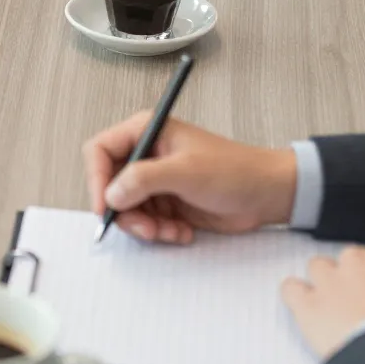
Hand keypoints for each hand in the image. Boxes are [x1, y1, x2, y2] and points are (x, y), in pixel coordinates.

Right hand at [84, 113, 297, 243]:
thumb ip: (143, 179)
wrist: (267, 194)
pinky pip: (146, 222)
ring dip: (145, 226)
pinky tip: (182, 232)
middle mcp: (146, 154)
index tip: (105, 207)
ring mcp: (155, 180)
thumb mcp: (185, 171)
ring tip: (170, 232)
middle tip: (146, 228)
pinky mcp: (166, 202)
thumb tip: (111, 194)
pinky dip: (159, 232)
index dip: (96, 179)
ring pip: (126, 208)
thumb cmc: (234, 171)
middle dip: (125, 211)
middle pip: (109, 185)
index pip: (100, 150)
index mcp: (146, 131)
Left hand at [281, 241, 364, 359]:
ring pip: (319, 270)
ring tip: (339, 312)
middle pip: (351, 262)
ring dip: (326, 286)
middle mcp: (357, 260)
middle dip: (356, 281)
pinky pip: (292, 290)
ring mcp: (330, 281)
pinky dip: (297, 298)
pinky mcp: (308, 305)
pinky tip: (307, 310)